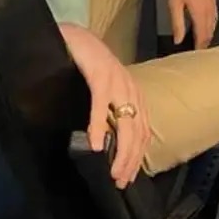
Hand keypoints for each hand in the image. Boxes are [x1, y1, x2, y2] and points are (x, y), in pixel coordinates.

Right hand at [59, 23, 148, 188]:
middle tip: (120, 181)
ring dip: (120, 150)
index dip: (136, 157)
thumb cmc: (88, 66)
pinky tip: (93, 144)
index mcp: (134, 95)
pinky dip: (98, 126)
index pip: (141, 132)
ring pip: (126, 123)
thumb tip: (106, 143)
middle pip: (137, 131)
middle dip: (130, 160)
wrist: (76, 37)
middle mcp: (131, 90)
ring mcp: (118, 83)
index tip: (127, 178)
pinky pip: (101, 105)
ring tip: (112, 171)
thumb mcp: (105, 92)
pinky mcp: (100, 76)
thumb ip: (110, 113)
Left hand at [166, 0, 217, 48]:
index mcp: (201, 13)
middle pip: (210, 31)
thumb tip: (178, 41)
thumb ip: (177, 24)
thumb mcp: (174, 4)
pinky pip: (215, 16)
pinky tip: (207, 26)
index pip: (203, 35)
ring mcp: (213, 2)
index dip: (200, 47)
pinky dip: (212, 24)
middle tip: (200, 53)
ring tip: (203, 43)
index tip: (197, 57)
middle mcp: (210, 9)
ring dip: (209, 34)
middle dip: (206, 42)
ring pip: (214, 24)